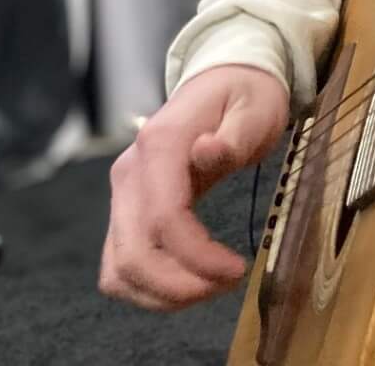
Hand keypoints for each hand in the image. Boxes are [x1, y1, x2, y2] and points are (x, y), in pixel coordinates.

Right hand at [99, 63, 289, 310]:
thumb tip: (207, 151)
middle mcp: (130, 173)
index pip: (164, 219)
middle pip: (133, 255)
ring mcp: (124, 194)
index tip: (237, 269)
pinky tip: (190, 282)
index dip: (197, 257)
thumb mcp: (255, 106)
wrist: (225, 81)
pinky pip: (122, 265)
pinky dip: (150, 287)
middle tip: (228, 284)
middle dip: (180, 285)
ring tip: (212, 286)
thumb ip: (233, 134)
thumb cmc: (244, 95)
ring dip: (163, 293)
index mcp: (160, 145)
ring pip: (120, 269)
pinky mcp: (128, 211)